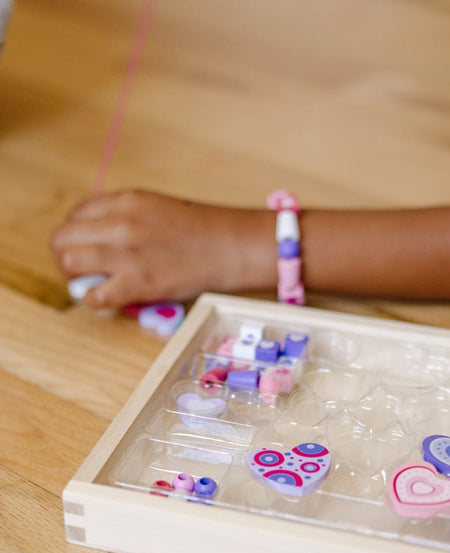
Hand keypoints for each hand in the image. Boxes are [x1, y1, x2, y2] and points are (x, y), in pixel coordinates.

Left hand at [51, 189, 275, 307]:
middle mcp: (119, 223)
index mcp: (126, 201)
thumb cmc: (205, 231)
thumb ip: (128, 217)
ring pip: (69, 262)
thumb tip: (104, 239)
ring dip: (75, 276)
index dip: (76, 233)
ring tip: (91, 284)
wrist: (231, 247)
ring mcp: (126, 254)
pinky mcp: (137, 283)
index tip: (86, 246)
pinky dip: (95, 300)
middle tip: (81, 269)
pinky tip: (109, 299)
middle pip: (62, 238)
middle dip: (66, 255)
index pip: (76, 214)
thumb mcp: (159, 208)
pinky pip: (94, 295)